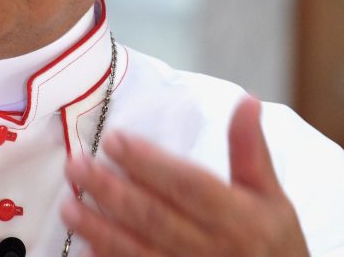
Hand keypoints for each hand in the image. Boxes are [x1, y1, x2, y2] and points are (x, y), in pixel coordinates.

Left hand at [61, 96, 308, 255]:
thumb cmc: (275, 243)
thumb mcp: (271, 196)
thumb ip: (251, 151)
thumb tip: (247, 101)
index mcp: (237, 217)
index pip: (187, 185)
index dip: (150, 163)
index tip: (114, 139)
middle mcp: (212, 247)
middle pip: (154, 216)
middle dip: (111, 191)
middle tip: (75, 165)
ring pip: (138, 250)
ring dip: (100, 229)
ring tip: (68, 204)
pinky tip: (82, 248)